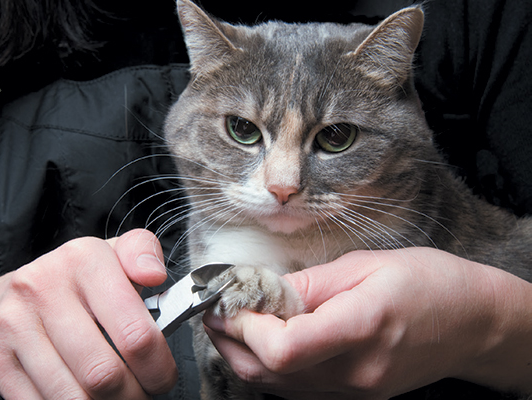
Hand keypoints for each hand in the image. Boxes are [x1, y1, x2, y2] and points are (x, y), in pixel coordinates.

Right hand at [0, 229, 176, 398]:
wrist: (5, 297)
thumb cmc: (73, 282)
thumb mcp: (113, 254)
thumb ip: (144, 254)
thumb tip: (154, 274)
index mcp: (83, 260)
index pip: (135, 333)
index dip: (158, 367)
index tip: (163, 377)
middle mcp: (43, 288)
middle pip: (104, 373)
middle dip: (132, 395)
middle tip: (141, 393)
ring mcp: (14, 326)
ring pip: (74, 397)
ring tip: (116, 397)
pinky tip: (83, 396)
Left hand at [204, 248, 531, 398]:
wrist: (473, 323)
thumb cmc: (428, 282)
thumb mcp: (365, 265)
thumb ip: (309, 283)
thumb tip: (263, 290)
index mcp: (361, 326)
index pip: (284, 348)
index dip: (245, 327)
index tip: (230, 299)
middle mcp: (355, 370)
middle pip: (268, 372)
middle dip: (230, 339)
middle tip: (218, 308)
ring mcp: (355, 390)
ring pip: (275, 385)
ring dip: (243, 353)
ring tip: (233, 320)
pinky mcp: (355, 396)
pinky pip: (295, 390)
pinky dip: (268, 367)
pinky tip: (263, 340)